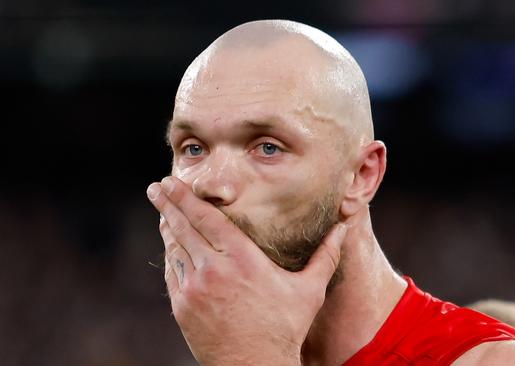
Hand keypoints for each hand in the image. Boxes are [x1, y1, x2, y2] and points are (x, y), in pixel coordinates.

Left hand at [146, 176, 346, 365]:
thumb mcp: (310, 290)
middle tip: (158, 187)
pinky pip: (173, 273)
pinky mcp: (183, 307)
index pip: (207, 218)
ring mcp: (194, 289)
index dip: (186, 197)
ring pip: (175, 249)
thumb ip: (325, 256)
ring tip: (163, 211)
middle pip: (184, 227)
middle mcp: (213, 268)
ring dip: (168, 227)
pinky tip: (171, 246)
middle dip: (168, 204)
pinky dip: (171, 255)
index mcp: (242, 258)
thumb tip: (342, 229)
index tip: (172, 182)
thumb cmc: (285, 328)